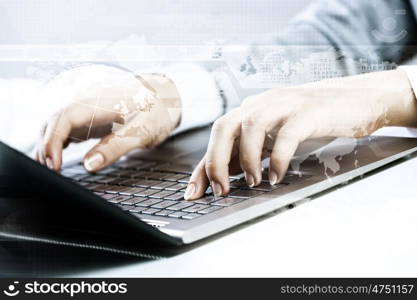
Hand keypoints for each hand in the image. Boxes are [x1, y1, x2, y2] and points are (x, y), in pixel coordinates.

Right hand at [36, 65, 180, 171]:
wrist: (164, 96)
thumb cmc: (156, 109)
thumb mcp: (143, 130)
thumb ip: (117, 146)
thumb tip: (90, 164)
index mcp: (99, 102)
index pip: (64, 118)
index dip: (52, 141)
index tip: (53, 164)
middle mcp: (89, 104)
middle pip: (54, 121)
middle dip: (45, 146)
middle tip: (50, 171)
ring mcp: (88, 111)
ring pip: (57, 125)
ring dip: (48, 144)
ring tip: (50, 168)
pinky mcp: (91, 119)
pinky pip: (67, 128)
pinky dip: (57, 143)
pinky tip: (57, 156)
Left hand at [184, 69, 416, 199]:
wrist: (357, 98)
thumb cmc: (313, 119)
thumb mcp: (277, 132)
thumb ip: (253, 147)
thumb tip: (228, 173)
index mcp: (253, 109)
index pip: (218, 136)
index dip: (203, 165)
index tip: (193, 192)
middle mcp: (264, 103)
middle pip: (225, 126)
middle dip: (216, 160)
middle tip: (221, 190)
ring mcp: (286, 104)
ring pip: (251, 126)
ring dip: (247, 159)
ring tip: (252, 183)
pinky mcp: (309, 112)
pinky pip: (287, 134)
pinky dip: (279, 158)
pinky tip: (277, 176)